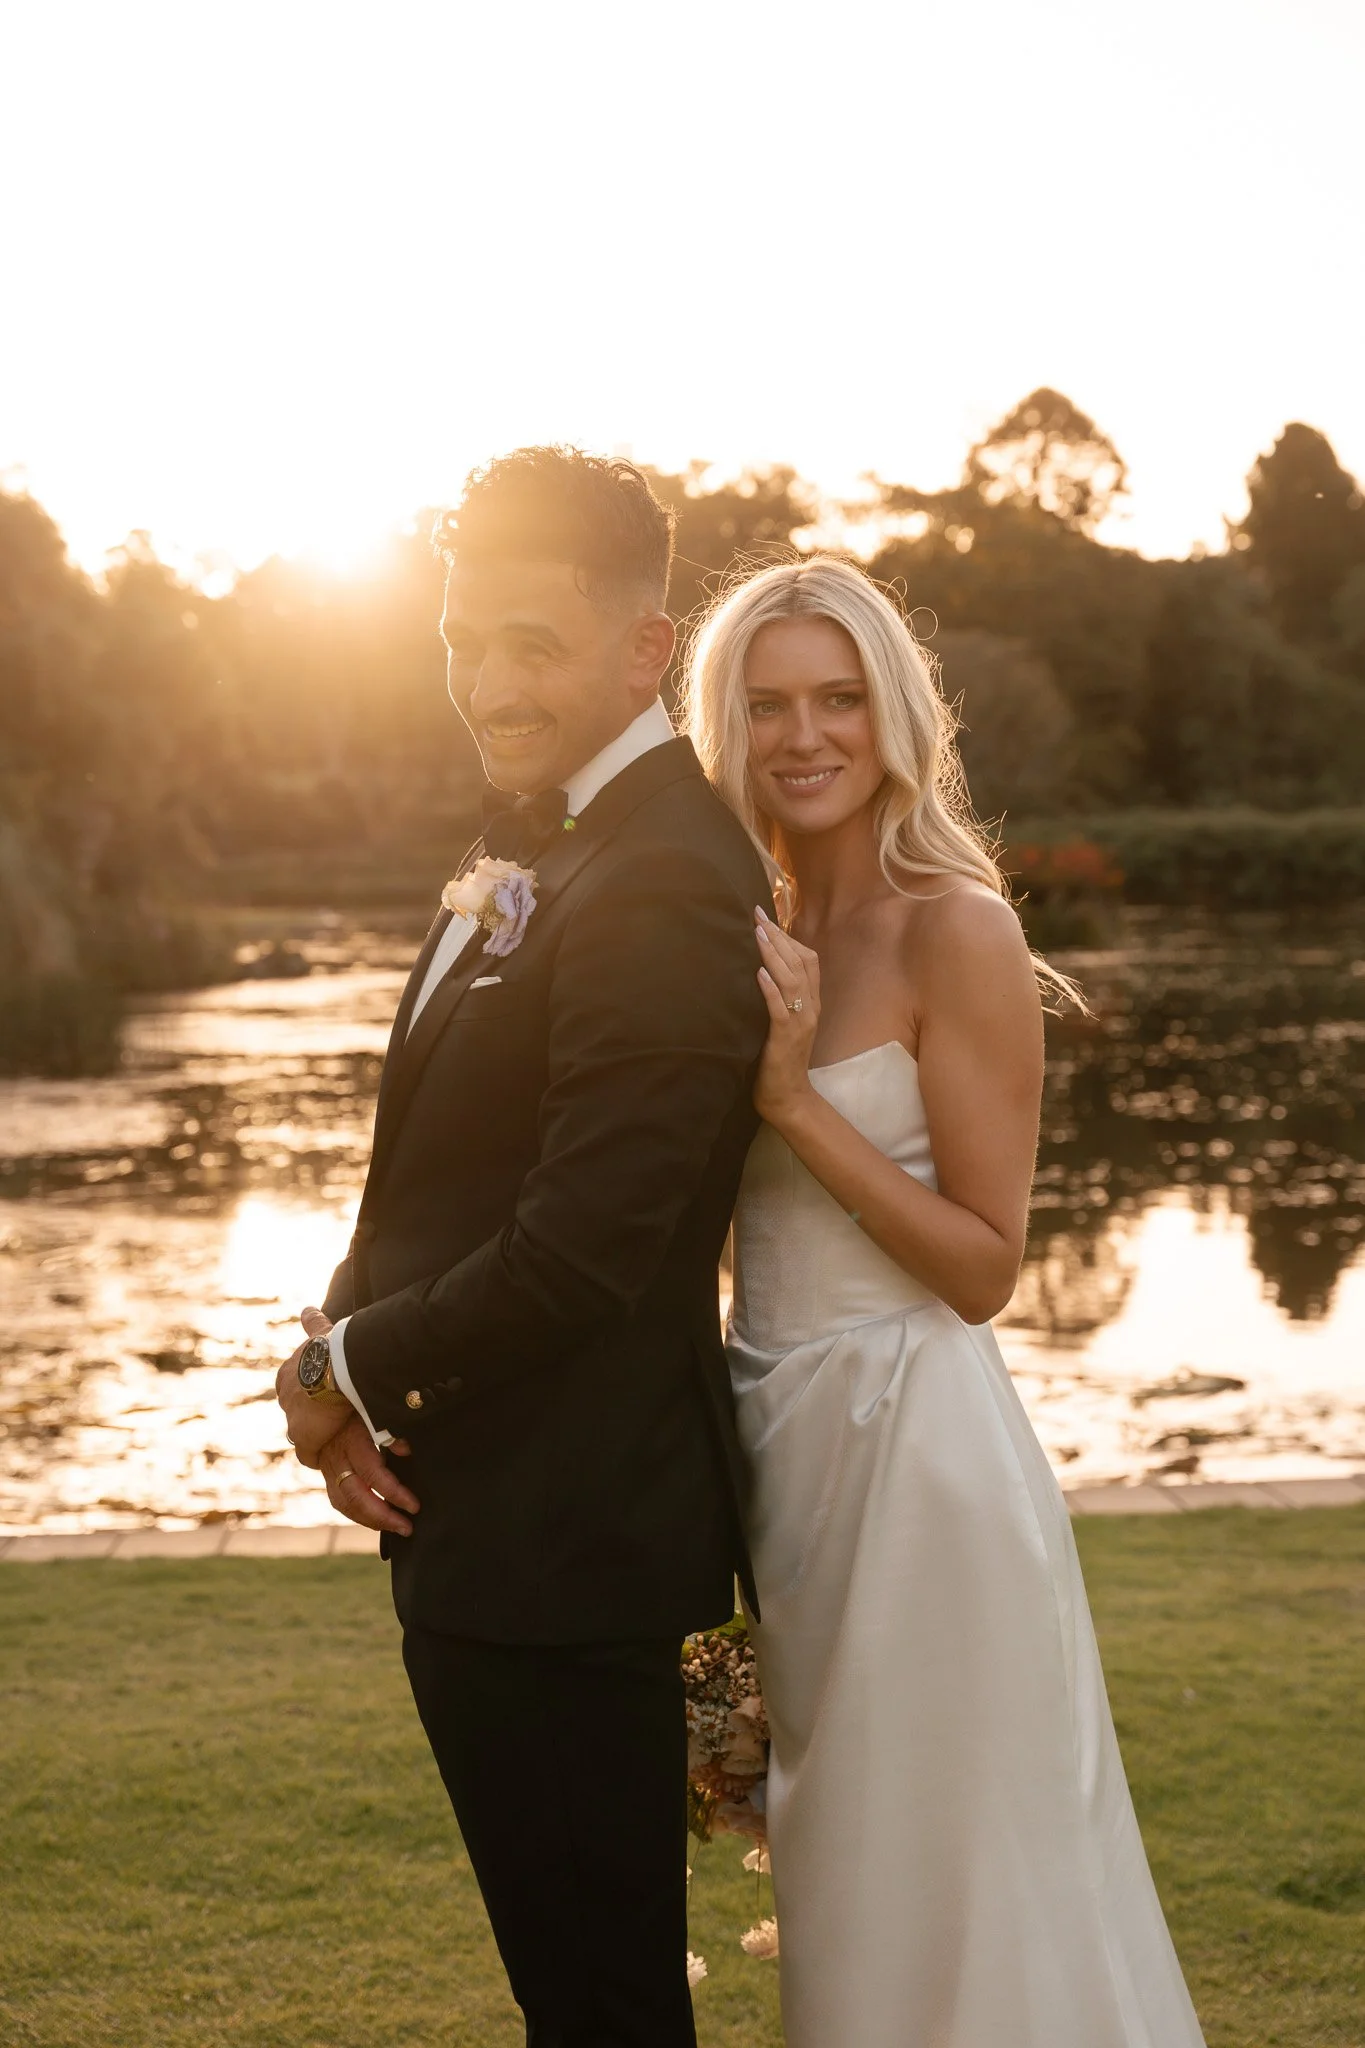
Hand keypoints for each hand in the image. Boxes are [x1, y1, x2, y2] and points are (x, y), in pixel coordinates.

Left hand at [274, 1307, 347, 1470]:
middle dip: (307, 1411)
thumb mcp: (321, 1331)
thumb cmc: (333, 1348)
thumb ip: (313, 1322)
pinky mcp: (302, 1436)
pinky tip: (324, 1459)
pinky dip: (316, 1454)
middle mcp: (285, 1394)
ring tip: (328, 1437)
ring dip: (312, 1433)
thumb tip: (307, 1309)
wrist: (337, 1367)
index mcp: (287, 1372)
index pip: (291, 1384)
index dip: (305, 1389)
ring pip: (300, 1429)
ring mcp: (292, 1417)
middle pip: (294, 1408)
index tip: (316, 1391)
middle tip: (325, 1414)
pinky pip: (307, 1452)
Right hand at [319, 1414, 419, 1536]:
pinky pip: (339, 1502)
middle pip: (357, 1497)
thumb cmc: (359, 1409)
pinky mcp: (327, 1476)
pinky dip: (357, 1516)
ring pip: (345, 1504)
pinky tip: (375, 1522)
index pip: (373, 1474)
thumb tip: (407, 1449)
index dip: (394, 1493)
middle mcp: (337, 1459)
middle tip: (407, 1527)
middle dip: (383, 1517)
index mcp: (352, 1441)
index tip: (414, 1505)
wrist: (324, 1404)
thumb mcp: (375, 1414)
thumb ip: (392, 1432)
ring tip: (395, 1528)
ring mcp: (328, 1469)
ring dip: (370, 1521)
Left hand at [753, 907, 821, 1127]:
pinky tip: (759, 973)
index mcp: (811, 1004)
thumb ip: (779, 1000)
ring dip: (774, 955)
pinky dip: (771, 989)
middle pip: (801, 963)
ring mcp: (801, 1023)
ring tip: (758, 934)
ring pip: (793, 980)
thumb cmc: (780, 1063)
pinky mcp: (786, 1039)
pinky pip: (781, 1009)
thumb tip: (759, 973)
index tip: (766, 918)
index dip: (788, 937)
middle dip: (779, 937)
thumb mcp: (782, 1024)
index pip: (808, 960)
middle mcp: (810, 1009)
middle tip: (757, 915)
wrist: (790, 1100)